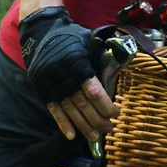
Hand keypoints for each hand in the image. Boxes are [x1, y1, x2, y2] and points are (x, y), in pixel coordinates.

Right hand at [20, 7, 117, 139]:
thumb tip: (126, 59)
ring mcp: (49, 81)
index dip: (105, 104)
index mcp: (76, 60)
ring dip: (82, 125)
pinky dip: (62, 123)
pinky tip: (71, 136)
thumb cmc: (70, 35)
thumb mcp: (88, 38)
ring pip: (68, 108)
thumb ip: (103, 52)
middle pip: (81, 102)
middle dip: (97, 118)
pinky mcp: (40, 87)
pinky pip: (52, 108)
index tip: (116, 113)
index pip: (92, 89)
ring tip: (95, 137)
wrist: (40, 30)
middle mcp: (61, 72)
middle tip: (109, 128)